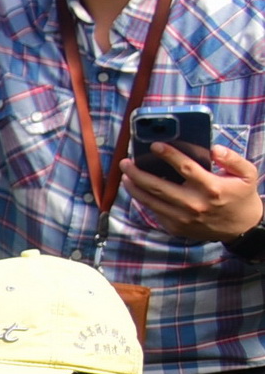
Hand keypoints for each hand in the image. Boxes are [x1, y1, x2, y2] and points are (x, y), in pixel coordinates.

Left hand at [120, 143, 262, 242]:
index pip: (186, 168)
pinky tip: (137, 190)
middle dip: (137, 172)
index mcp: (212, 188)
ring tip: (125, 175)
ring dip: (134, 187)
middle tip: (125, 162)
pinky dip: (144, 200)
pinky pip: (155, 211)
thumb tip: (214, 148)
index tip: (154, 145)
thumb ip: (233, 159)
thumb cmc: (241, 196)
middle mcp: (195, 204)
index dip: (169, 155)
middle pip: (158, 186)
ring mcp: (183, 218)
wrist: (241, 228)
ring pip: (150, 201)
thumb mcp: (247, 174)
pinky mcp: (176, 228)